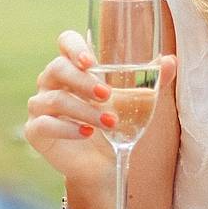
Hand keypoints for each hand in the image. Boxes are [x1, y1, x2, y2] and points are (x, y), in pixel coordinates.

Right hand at [20, 30, 175, 198]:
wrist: (105, 165)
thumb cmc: (116, 125)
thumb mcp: (138, 101)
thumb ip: (154, 81)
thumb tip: (172, 60)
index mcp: (73, 67)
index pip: (65, 42)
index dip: (74, 47)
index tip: (92, 61)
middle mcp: (52, 82)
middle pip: (57, 68)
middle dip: (83, 81)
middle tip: (107, 95)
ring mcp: (40, 106)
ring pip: (54, 99)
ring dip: (84, 110)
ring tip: (110, 121)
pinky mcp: (35, 131)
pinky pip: (43, 124)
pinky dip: (66, 129)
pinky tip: (87, 133)